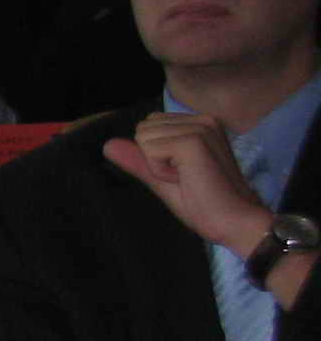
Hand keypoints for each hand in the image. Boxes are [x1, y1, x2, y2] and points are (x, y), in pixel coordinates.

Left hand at [107, 113, 272, 251]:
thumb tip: (108, 144)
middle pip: (142, 129)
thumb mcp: (162, 178)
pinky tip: (187, 178)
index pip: (148, 126)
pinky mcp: (193, 140)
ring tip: (189, 177)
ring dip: (158, 166)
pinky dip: (160, 171)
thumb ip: (138, 159)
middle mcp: (203, 119)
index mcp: (199, 123)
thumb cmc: (204, 203)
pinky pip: (150, 151)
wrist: (234, 221)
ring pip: (143, 138)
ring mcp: (200, 127)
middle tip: (186, 176)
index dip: (155, 156)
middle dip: (153, 158)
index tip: (184, 172)